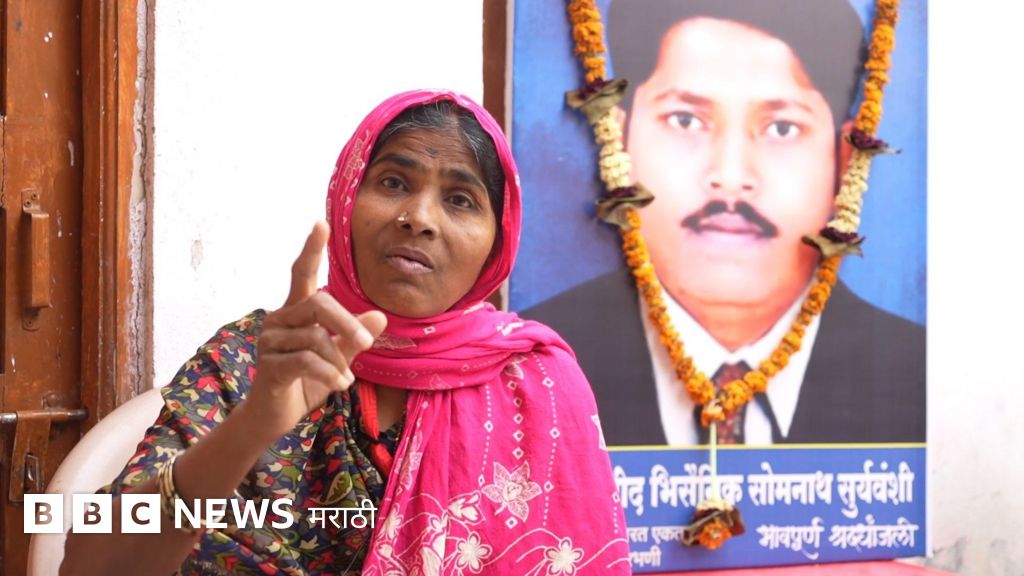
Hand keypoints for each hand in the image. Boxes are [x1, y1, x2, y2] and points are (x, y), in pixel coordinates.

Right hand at [245, 221, 386, 438]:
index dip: (312, 249)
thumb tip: (380, 316)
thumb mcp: (338, 358)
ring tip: (345, 378)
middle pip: (319, 304)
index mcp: (296, 311)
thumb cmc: (306, 381)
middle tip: (367, 345)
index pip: (303, 273)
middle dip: (347, 323)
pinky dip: (328, 373)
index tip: (321, 223)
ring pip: (315, 337)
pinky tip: (340, 385)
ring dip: (338, 360)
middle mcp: (279, 319)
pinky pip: (305, 361)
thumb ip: (354, 337)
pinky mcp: (268, 365)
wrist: (275, 416)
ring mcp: (270, 341)